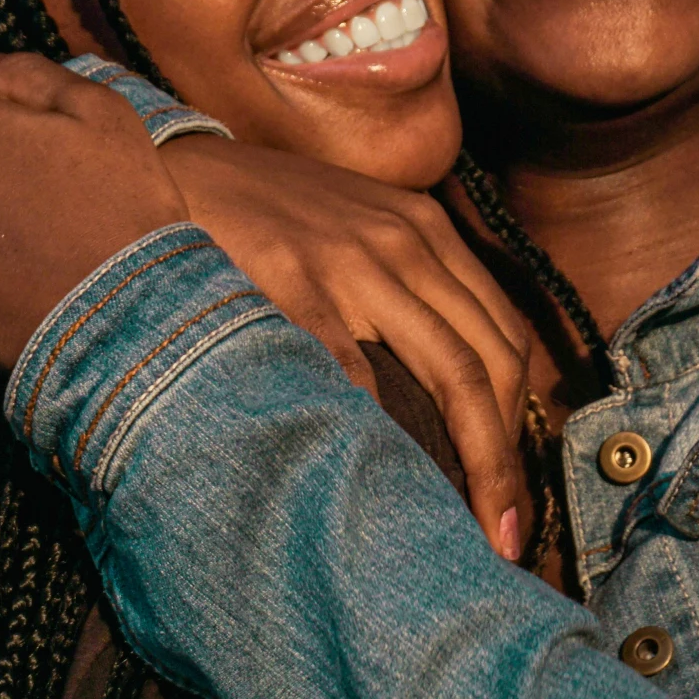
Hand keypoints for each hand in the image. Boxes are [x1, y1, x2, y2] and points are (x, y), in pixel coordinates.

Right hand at [162, 135, 533, 559]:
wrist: (180, 168)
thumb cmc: (266, 214)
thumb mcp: (354, 225)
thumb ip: (401, 283)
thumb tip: (444, 386)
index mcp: (425, 229)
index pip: (504, 333)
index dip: (519, 417)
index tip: (510, 483)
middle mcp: (405, 240)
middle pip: (491, 362)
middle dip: (508, 455)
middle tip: (506, 530)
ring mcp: (354, 260)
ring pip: (452, 371)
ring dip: (477, 459)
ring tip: (473, 528)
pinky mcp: (297, 282)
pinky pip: (360, 371)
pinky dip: (385, 431)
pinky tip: (386, 479)